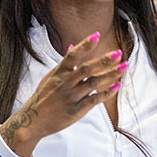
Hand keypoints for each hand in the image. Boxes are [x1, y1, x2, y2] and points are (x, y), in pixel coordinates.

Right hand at [0, 31, 127, 156]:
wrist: (33, 121)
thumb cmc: (43, 97)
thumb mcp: (50, 77)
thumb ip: (64, 63)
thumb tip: (72, 46)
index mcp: (58, 73)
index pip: (73, 55)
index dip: (85, 45)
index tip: (97, 35)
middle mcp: (65, 83)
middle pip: (87, 69)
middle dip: (104, 61)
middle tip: (118, 53)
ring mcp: (71, 97)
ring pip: (94, 83)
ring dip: (110, 75)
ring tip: (124, 67)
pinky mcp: (76, 110)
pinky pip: (94, 100)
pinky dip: (106, 93)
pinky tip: (117, 85)